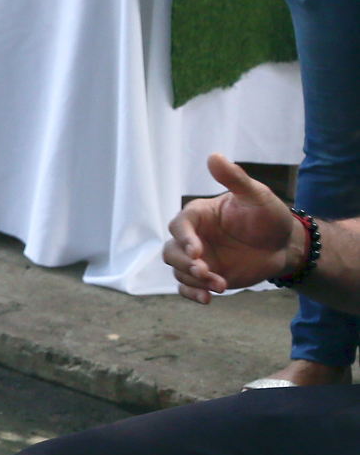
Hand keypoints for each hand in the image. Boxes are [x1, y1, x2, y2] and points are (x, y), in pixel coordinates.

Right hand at [165, 152, 296, 300]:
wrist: (284, 245)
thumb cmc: (268, 216)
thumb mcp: (255, 195)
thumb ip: (234, 178)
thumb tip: (214, 156)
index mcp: (198, 215)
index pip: (179, 225)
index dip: (184, 238)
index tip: (197, 251)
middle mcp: (193, 237)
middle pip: (171, 251)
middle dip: (186, 264)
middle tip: (207, 271)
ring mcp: (198, 258)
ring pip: (179, 271)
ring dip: (194, 281)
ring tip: (220, 284)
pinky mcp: (205, 276)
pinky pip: (187, 287)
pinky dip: (192, 294)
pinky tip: (208, 299)